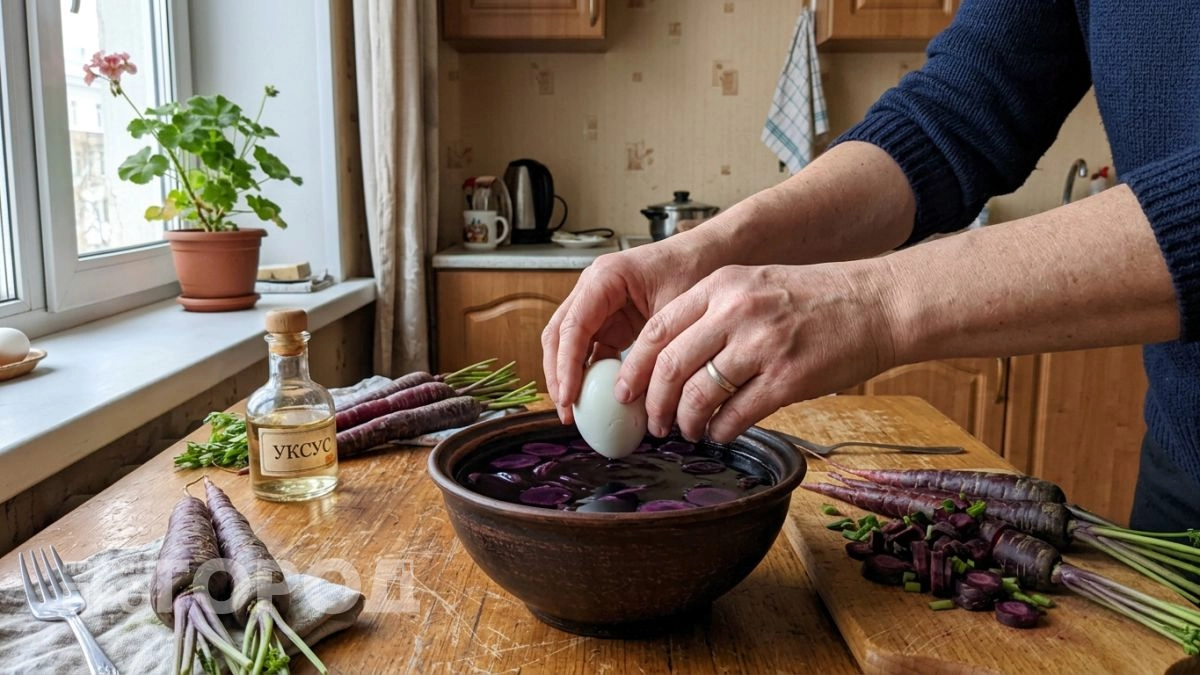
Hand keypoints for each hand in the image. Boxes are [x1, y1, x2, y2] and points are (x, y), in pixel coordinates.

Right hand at [542, 241, 711, 422]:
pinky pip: (589, 350)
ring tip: (574, 410)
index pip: (573, 326)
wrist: (709, 256)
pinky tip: (594, 399)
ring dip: (568, 376)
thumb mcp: (675, 310)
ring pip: (568, 344)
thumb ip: (653, 351)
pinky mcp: (609, 321)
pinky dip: (588, 374)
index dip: (566, 365)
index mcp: (605, 278)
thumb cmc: (693, 270)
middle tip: (566, 409)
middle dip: (558, 374)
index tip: (569, 396)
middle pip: (559, 335)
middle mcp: (593, 289)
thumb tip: (633, 397)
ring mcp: (598, 305)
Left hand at [616, 261, 897, 442]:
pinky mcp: (788, 379)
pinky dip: (720, 431)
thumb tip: (670, 357)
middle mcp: (736, 311)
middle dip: (652, 403)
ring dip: (685, 422)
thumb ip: (713, 312)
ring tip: (687, 431)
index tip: (625, 390)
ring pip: (698, 395)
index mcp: (721, 285)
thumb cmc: (817, 298)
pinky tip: (720, 433)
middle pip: (669, 366)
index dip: (633, 367)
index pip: (657, 330)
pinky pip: (736, 416)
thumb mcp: (755, 284)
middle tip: (652, 422)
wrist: (878, 304)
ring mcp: (762, 345)